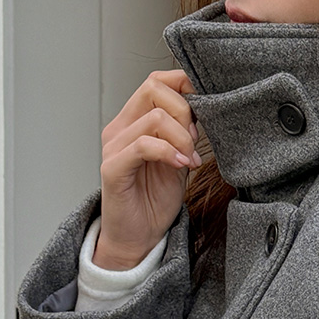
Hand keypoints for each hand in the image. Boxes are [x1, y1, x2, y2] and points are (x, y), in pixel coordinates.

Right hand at [96, 69, 201, 269]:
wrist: (138, 236)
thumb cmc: (156, 199)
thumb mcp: (179, 158)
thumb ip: (186, 133)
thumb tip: (205, 109)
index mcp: (134, 121)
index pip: (156, 81)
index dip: (183, 86)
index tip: (203, 112)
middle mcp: (120, 128)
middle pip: (153, 89)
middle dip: (184, 111)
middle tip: (195, 141)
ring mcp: (114, 146)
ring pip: (154, 118)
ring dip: (182, 138)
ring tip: (190, 160)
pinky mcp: (113, 168)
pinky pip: (143, 146)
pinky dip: (169, 153)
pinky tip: (181, 166)